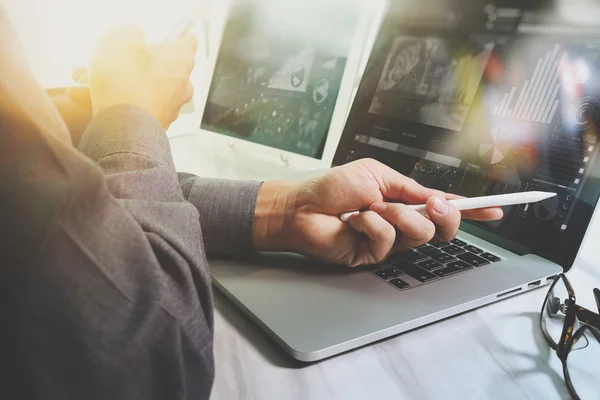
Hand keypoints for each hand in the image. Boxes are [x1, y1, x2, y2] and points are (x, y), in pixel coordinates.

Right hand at [70, 27, 196, 128]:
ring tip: (87, 82)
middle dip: (130, 62)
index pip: (187, 42)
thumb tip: (133, 36)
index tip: (162, 37)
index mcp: (181, 60)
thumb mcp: (121, 40)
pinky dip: (117, 102)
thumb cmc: (125, 83)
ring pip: (142, 88)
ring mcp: (170, 107)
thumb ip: (130, 33)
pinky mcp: (156, 125)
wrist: (123, 130)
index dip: (172, 37)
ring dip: (117, 82)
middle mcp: (182, 85)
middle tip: (106, 59)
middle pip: (158, 66)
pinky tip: (89, 98)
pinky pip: (136, 107)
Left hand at [253, 159, 502, 266]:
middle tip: (430, 203)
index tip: (496, 210)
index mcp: (405, 200)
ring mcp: (389, 240)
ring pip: (420, 233)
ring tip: (371, 207)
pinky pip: (389, 240)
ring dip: (397, 214)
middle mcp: (401, 222)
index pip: (444, 207)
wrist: (302, 207)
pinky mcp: (374, 255)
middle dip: (443, 213)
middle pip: (443, 227)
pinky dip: (372, 225)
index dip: (472, 209)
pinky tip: (354, 220)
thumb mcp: (377, 175)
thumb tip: (437, 196)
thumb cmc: (333, 187)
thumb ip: (410, 188)